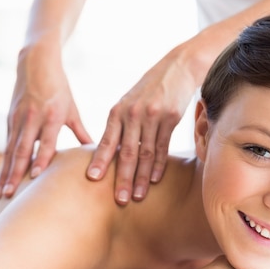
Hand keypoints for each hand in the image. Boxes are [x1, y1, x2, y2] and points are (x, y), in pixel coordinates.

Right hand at [0, 46, 91, 198]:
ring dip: (5, 173)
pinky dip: (4, 163)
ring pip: (10, 151)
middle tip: (10, 195)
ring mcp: (18, 119)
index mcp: (51, 116)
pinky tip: (2, 179)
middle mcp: (32, 118)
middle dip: (15, 174)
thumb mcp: (72, 109)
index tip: (36, 177)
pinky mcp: (9, 120)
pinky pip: (6, 145)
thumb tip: (98, 152)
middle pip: (22, 150)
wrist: (35, 63)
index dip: (41, 159)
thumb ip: (82, 132)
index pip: (45, 142)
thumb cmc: (59, 88)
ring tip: (2, 194)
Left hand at [86, 49, 197, 204]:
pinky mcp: (171, 118)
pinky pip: (162, 146)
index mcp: (117, 111)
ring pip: (145, 153)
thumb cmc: (149, 89)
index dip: (100, 161)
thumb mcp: (129, 102)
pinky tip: (154, 180)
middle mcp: (133, 114)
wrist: (177, 68)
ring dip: (141, 177)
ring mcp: (152, 116)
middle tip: (119, 199)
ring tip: (137, 196)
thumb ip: (119, 125)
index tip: (92, 179)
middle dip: (122, 178)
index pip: (107, 141)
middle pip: (126, 152)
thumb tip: (109, 153)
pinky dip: (158, 165)